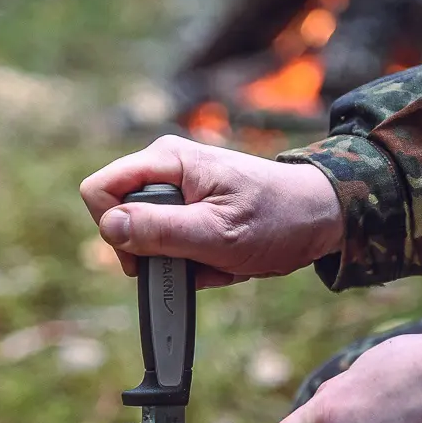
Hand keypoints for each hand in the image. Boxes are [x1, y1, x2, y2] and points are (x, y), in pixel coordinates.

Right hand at [79, 135, 342, 288]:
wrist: (321, 218)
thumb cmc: (277, 218)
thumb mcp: (216, 233)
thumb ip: (160, 231)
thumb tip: (109, 227)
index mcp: (166, 161)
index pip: (100, 190)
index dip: (112, 228)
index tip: (147, 254)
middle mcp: (165, 170)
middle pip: (120, 219)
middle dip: (152, 252)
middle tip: (194, 260)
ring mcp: (177, 191)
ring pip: (145, 239)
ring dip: (177, 261)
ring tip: (216, 260)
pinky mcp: (189, 211)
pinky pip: (169, 245)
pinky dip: (193, 262)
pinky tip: (223, 261)